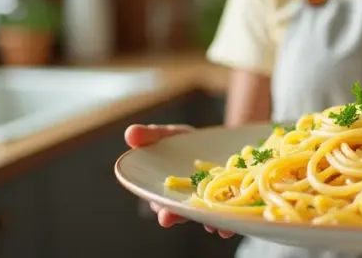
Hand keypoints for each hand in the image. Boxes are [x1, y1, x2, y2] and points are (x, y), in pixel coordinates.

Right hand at [124, 124, 235, 238]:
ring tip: (214, 226)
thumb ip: (149, 136)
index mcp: (167, 191)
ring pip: (205, 216)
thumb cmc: (183, 142)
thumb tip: (130, 134)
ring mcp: (206, 202)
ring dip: (209, 222)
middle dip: (182, 218)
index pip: (162, 203)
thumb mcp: (167, 135)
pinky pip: (226, 213)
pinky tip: (231, 223)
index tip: (165, 215)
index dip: (163, 211)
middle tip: (184, 220)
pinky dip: (228, 219)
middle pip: (182, 213)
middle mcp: (185, 201)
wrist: (215, 141)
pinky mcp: (226, 199)